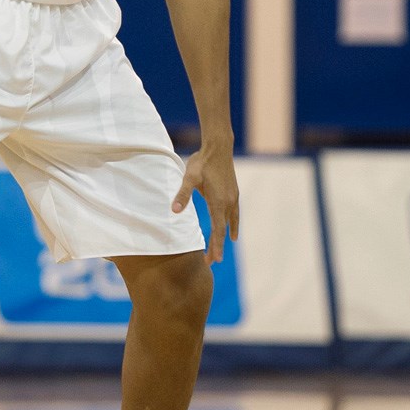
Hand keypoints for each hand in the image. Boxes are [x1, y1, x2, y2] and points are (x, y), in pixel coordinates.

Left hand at [172, 147, 238, 264]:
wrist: (218, 147)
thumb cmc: (202, 162)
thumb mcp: (189, 177)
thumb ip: (183, 194)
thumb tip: (174, 211)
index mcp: (219, 203)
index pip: (218, 230)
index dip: (216, 246)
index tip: (215, 260)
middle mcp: (229, 203)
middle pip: (223, 230)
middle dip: (217, 246)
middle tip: (211, 261)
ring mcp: (233, 198)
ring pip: (230, 223)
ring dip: (224, 237)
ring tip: (220, 249)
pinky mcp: (234, 193)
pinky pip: (235, 214)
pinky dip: (233, 225)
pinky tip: (233, 231)